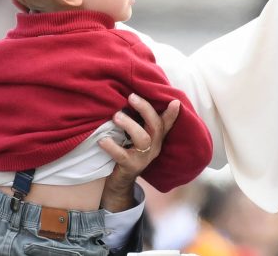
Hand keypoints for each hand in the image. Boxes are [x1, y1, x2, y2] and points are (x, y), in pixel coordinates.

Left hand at [98, 93, 179, 211]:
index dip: (172, 113)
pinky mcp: (130, 167)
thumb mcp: (135, 136)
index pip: (166, 123)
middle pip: (156, 127)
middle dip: (145, 109)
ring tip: (116, 116)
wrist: (120, 182)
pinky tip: (102, 139)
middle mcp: (154, 147)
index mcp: (156, 138)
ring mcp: (143, 158)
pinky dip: (112, 146)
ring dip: (130, 125)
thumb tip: (132, 96)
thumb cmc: (126, 152)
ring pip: (143, 139)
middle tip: (131, 97)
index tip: (174, 101)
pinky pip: (122, 156)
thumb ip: (139, 121)